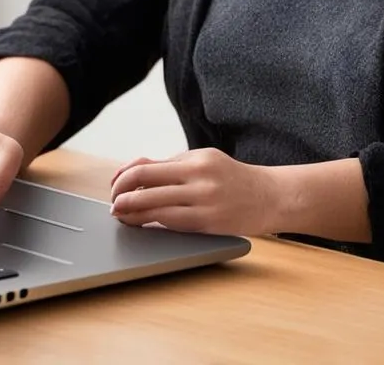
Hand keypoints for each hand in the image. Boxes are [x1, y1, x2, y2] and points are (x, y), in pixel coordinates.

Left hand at [109, 148, 278, 235]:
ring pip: (155, 208)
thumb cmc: (231, 178)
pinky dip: (152, 224)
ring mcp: (204, 201)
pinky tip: (143, 224)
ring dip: (132, 213)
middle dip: (122, 195)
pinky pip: (172, 224)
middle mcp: (198, 177)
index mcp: (194, 159)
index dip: (124, 177)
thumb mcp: (203, 160)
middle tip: (112, 204)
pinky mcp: (209, 223)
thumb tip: (134, 168)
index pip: (147, 166)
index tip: (114, 185)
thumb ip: (171, 165)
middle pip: (145, 184)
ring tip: (121, 216)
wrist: (270, 196)